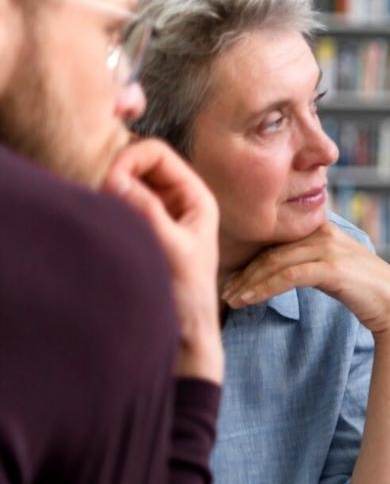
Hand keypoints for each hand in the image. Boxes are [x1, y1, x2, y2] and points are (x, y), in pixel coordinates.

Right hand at [103, 139, 221, 381]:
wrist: (186, 330)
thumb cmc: (187, 293)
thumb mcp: (169, 248)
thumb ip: (145, 212)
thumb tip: (114, 177)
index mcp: (196, 197)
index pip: (156, 153)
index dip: (129, 158)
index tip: (108, 183)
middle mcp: (178, 199)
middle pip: (138, 162)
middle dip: (115, 172)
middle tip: (98, 197)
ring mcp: (159, 213)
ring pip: (126, 182)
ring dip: (109, 190)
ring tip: (101, 211)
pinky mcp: (142, 229)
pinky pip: (119, 203)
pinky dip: (107, 205)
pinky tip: (102, 222)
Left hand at [220, 221, 389, 337]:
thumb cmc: (362, 289)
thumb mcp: (332, 266)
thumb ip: (307, 259)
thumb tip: (275, 270)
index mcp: (320, 228)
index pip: (275, 241)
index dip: (249, 260)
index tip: (231, 279)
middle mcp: (322, 232)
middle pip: (270, 251)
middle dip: (243, 273)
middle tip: (223, 292)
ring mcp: (327, 248)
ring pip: (274, 263)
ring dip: (247, 283)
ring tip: (230, 300)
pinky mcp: (331, 268)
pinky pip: (287, 276)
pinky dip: (264, 288)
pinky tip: (249, 301)